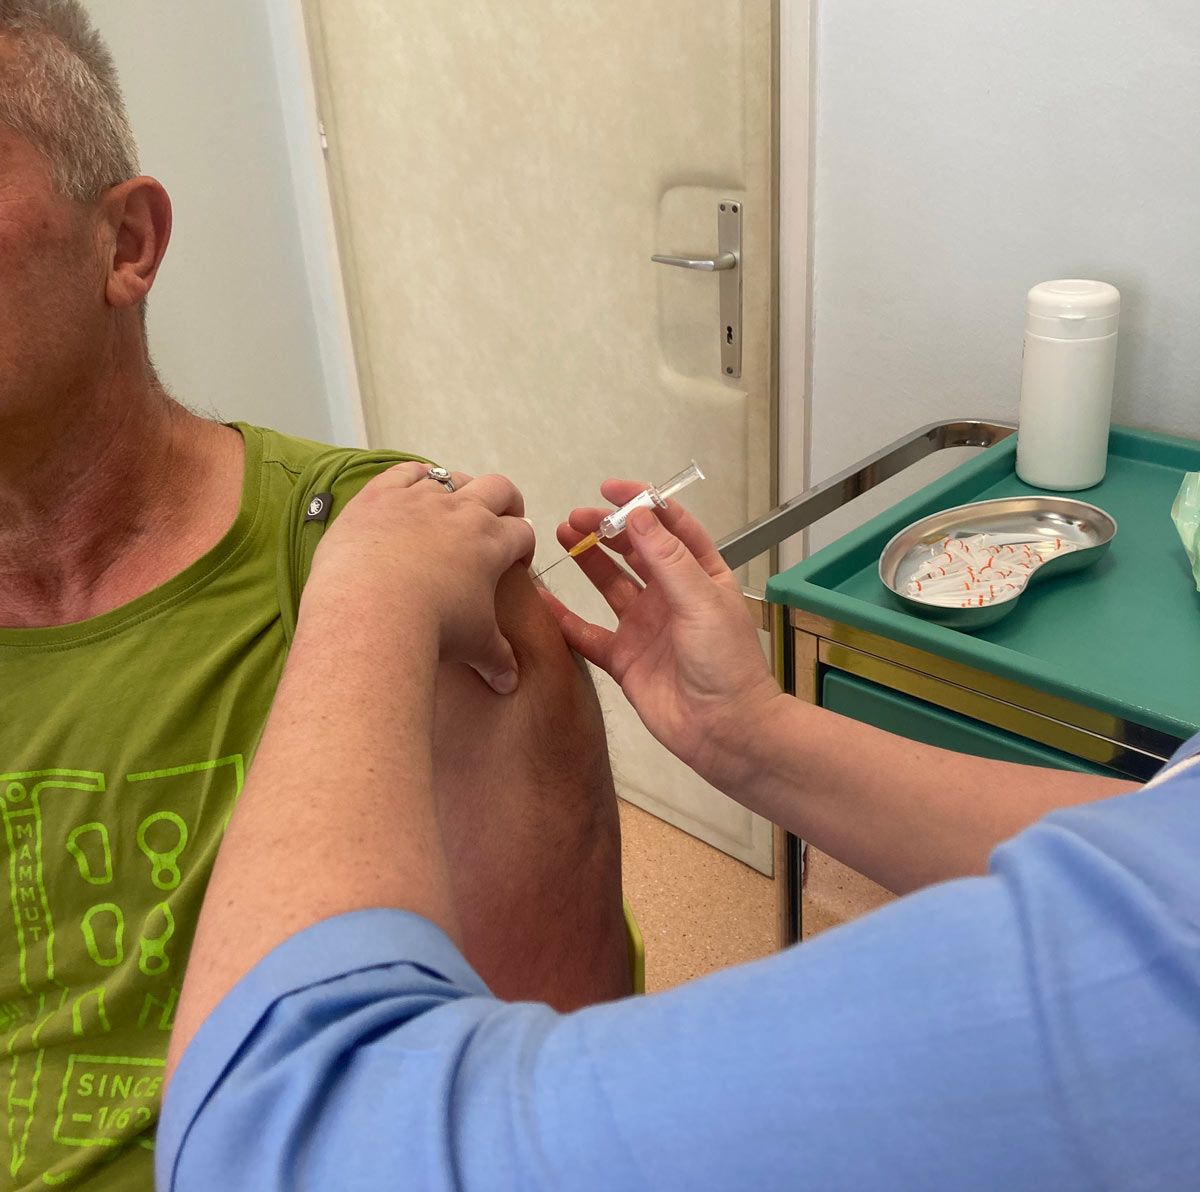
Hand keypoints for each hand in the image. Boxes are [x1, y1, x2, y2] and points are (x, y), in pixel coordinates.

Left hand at [308, 462, 534, 693]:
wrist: (373, 611)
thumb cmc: (433, 629)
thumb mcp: (474, 646)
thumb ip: (496, 659)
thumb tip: (509, 683)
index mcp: (492, 542)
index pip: (522, 533)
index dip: (523, 546)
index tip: (515, 563)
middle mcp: (462, 511)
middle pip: (499, 489)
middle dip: (505, 503)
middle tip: (497, 523)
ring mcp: (420, 498)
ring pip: (451, 478)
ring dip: (457, 490)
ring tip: (449, 511)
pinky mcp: (380, 495)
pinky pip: (405, 471)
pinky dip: (413, 476)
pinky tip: (411, 489)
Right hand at [540, 480, 783, 790]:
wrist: (726, 730)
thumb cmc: (727, 663)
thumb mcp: (702, 601)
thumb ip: (667, 559)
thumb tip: (638, 515)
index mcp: (701, 576)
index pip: (671, 527)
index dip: (643, 504)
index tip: (611, 490)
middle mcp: (671, 597)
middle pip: (635, 551)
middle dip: (606, 530)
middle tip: (575, 517)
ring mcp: (646, 627)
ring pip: (610, 585)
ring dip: (587, 561)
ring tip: (560, 535)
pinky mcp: (624, 660)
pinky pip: (587, 634)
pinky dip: (563, 618)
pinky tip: (540, 599)